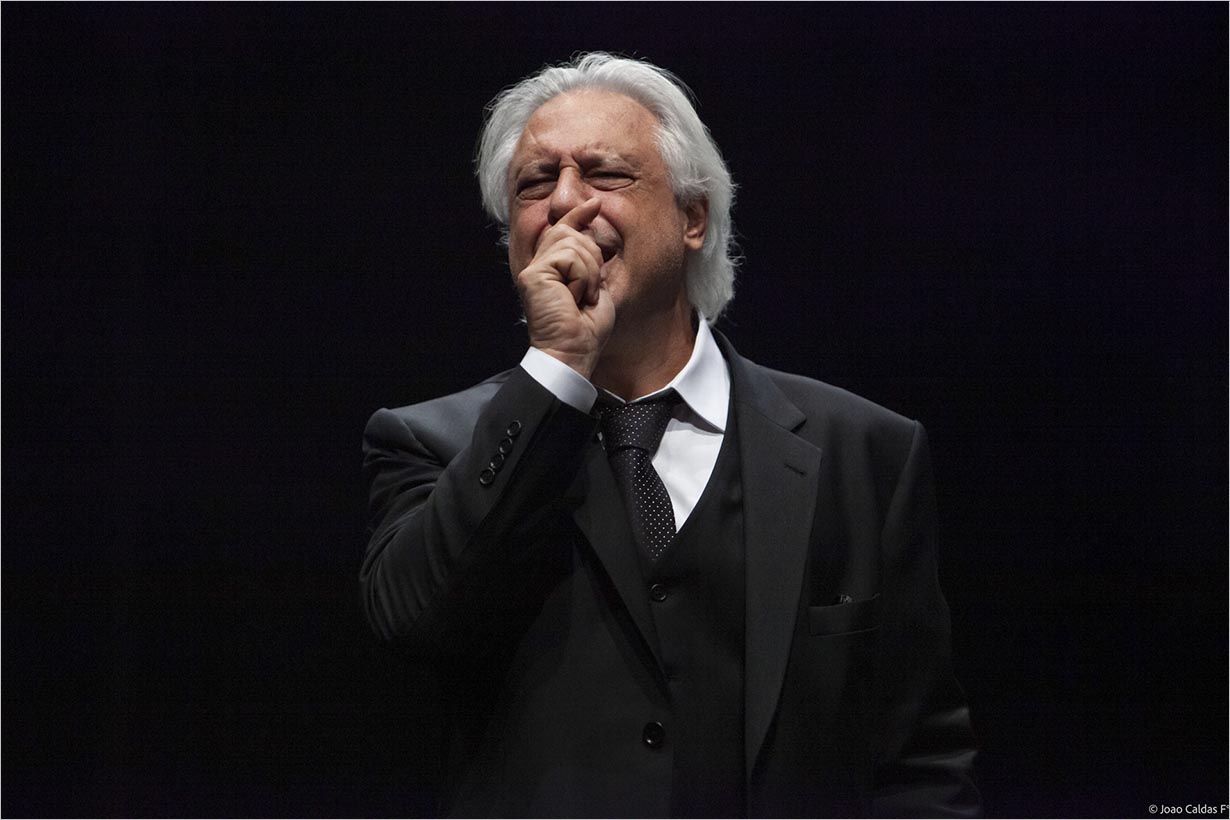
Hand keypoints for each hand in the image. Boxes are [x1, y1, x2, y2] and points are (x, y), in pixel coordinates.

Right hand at [513, 197, 614, 378]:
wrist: (574, 351)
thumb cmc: (586, 328)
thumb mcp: (594, 284)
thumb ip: (590, 258)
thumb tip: (592, 223)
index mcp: (552, 268)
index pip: (562, 229)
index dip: (578, 214)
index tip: (595, 203)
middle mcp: (539, 265)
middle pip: (569, 231)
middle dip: (591, 254)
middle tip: (590, 287)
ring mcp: (534, 269)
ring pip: (572, 243)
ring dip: (589, 271)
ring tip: (583, 296)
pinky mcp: (534, 275)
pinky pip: (569, 257)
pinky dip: (582, 276)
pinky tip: (577, 297)